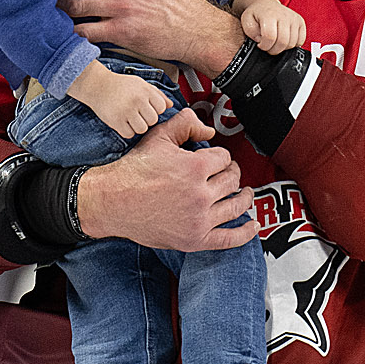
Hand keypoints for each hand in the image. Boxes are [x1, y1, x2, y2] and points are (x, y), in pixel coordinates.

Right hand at [67, 59, 169, 138]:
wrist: (97, 85)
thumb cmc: (121, 85)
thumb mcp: (141, 84)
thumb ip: (157, 94)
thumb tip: (171, 105)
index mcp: (145, 90)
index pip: (161, 108)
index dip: (155, 110)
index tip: (147, 107)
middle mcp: (137, 100)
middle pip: (153, 120)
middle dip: (147, 119)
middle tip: (137, 114)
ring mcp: (126, 111)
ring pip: (142, 129)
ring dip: (138, 127)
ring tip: (131, 119)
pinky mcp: (115, 120)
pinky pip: (129, 134)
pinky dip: (127, 131)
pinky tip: (123, 123)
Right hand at [76, 108, 256, 250]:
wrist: (112, 201)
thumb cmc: (133, 171)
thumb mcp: (158, 138)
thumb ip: (184, 124)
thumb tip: (206, 128)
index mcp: (195, 168)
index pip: (224, 158)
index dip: (220, 156)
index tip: (215, 159)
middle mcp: (200, 194)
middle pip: (232, 180)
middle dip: (232, 173)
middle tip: (229, 173)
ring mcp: (199, 219)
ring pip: (235, 206)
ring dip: (244, 197)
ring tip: (244, 193)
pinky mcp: (195, 239)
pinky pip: (229, 239)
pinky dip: (245, 233)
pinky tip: (252, 225)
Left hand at [240, 0, 305, 53]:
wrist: (265, 4)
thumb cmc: (256, 14)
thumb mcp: (246, 21)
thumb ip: (251, 32)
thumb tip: (261, 40)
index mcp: (269, 14)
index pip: (270, 37)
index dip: (264, 46)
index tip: (260, 45)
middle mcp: (284, 15)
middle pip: (283, 42)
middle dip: (273, 50)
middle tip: (268, 47)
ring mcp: (294, 18)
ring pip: (292, 43)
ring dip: (282, 48)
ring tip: (275, 43)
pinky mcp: (300, 22)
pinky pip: (300, 41)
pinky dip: (292, 45)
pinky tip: (284, 40)